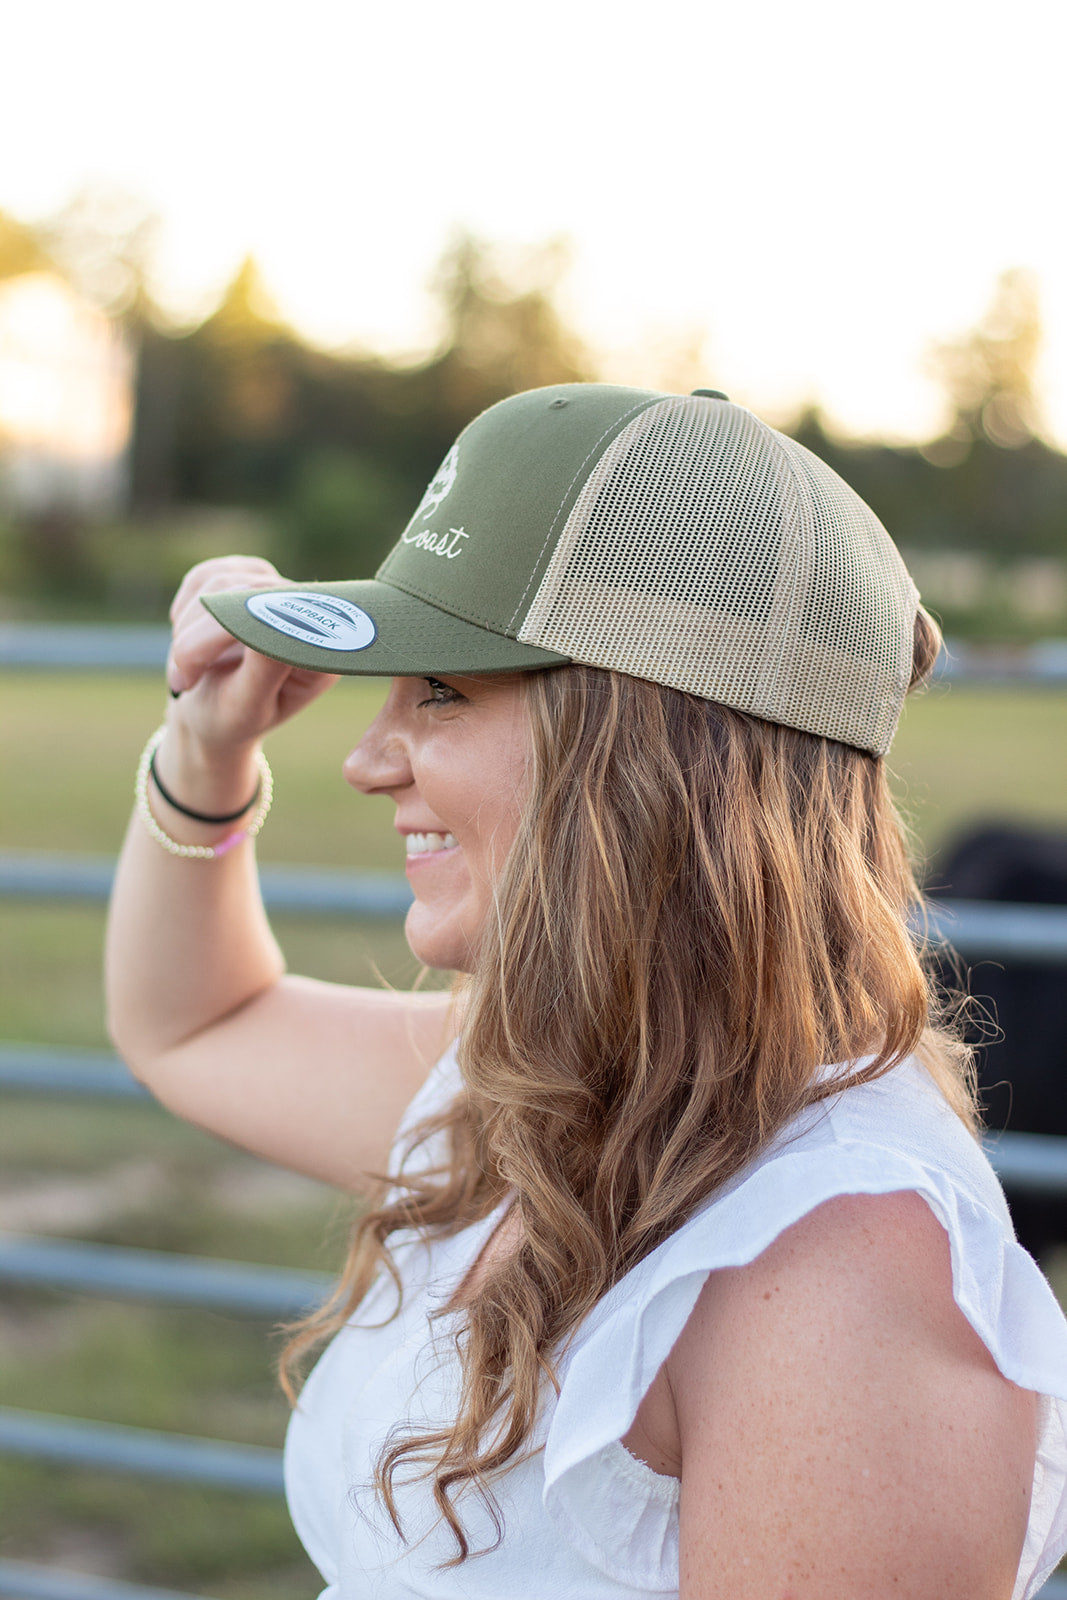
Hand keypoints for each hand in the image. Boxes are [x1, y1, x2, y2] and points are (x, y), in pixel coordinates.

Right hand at [165, 556, 339, 752]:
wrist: (208, 712)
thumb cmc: (231, 719)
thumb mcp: (247, 707)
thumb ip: (264, 668)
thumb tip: (270, 616)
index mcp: (322, 652)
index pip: (283, 619)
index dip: (229, 635)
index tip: (191, 674)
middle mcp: (306, 613)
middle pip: (247, 594)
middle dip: (201, 639)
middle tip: (182, 679)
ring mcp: (275, 589)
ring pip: (219, 583)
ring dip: (188, 629)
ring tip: (186, 668)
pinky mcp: (245, 575)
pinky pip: (203, 577)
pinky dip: (184, 611)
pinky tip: (189, 640)